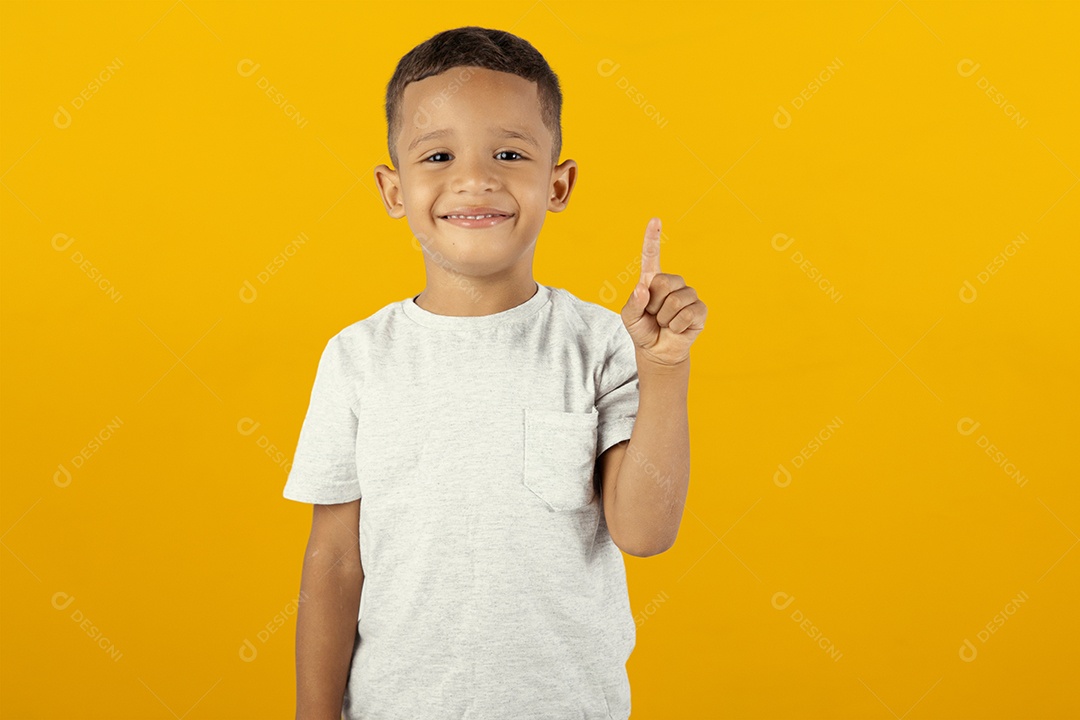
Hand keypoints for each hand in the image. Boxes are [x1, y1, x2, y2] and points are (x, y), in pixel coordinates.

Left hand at [620, 217, 706, 367]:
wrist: (658, 351)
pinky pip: (686, 314)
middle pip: (663, 282)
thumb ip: (632, 304)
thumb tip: (642, 289)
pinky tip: (676, 328)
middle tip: (654, 315)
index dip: (653, 238)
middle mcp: (673, 283)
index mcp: (653, 280)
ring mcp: (688, 295)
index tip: (655, 220)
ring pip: (674, 301)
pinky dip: (676, 326)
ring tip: (664, 322)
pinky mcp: (700, 309)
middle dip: (653, 305)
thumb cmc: (643, 329)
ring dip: (664, 318)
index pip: (652, 256)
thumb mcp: (629, 318)